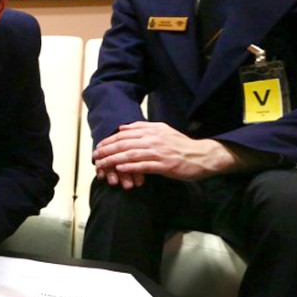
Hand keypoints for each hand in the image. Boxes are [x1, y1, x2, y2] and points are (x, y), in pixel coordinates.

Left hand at [93, 121, 236, 185]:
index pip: (124, 134)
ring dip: (113, 159)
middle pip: (124, 144)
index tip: (98, 146)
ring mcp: (159, 152)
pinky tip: (119, 168)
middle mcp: (154, 139)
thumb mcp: (162, 130)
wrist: (202, 156)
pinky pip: (144, 166)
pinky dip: (130, 167)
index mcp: (152, 130)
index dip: (109, 140)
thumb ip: (142, 127)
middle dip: (107, 150)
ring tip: (102, 164)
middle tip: (95, 156)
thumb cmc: (180, 145)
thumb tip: (122, 127)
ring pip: (131, 154)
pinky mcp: (165, 165)